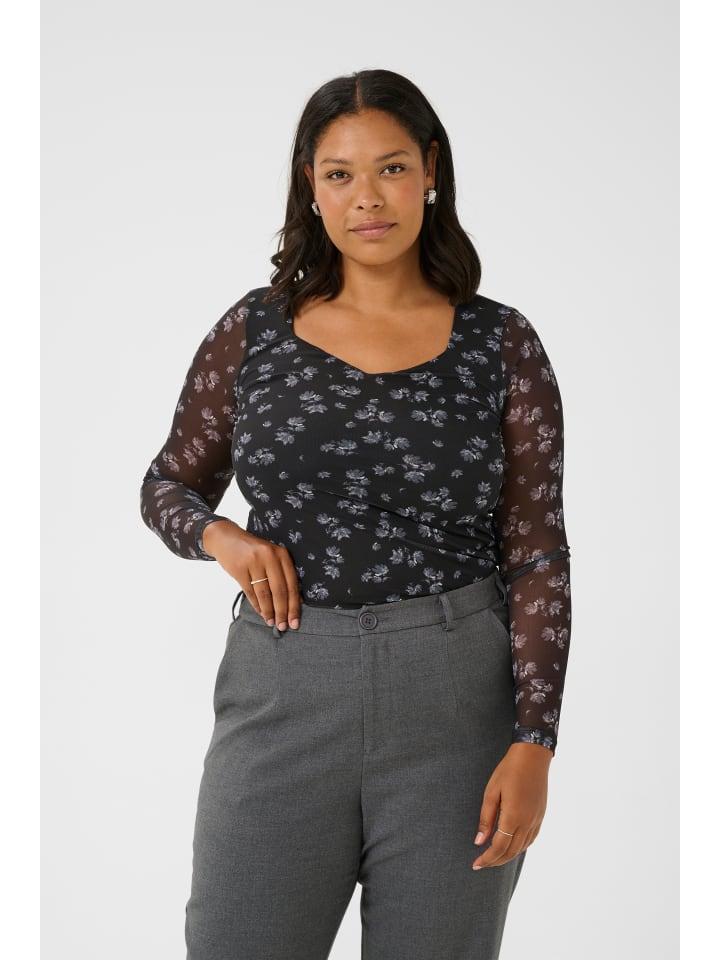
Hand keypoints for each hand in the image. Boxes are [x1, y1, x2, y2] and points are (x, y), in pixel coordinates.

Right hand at [202, 520, 302, 630]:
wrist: (227, 538)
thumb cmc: (253, 551)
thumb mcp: (271, 556)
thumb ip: (282, 574)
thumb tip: (294, 602)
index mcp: (282, 554)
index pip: (292, 584)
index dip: (294, 606)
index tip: (295, 622)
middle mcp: (269, 556)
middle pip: (279, 591)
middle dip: (282, 612)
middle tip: (284, 626)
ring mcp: (253, 562)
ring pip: (264, 594)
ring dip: (268, 611)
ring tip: (271, 622)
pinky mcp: (239, 569)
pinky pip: (250, 592)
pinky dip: (256, 605)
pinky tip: (261, 613)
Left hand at [471, 742, 551, 869]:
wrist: (533, 756)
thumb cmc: (508, 770)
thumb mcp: (492, 792)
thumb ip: (486, 818)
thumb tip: (479, 841)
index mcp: (513, 817)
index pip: (499, 847)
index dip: (487, 858)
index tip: (476, 864)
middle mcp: (527, 822)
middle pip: (511, 851)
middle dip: (496, 861)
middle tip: (481, 864)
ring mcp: (536, 820)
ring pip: (522, 848)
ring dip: (507, 856)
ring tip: (493, 858)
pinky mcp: (540, 815)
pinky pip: (530, 839)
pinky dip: (520, 847)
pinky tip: (512, 846)